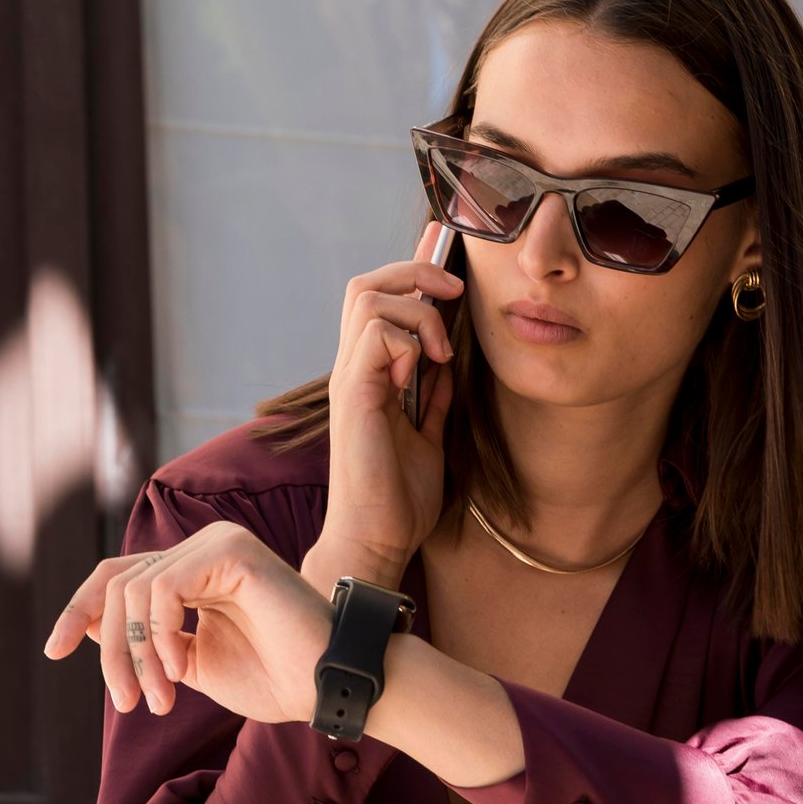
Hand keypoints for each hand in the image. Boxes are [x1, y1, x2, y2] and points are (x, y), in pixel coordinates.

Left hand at [41, 520, 332, 724]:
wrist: (325, 685)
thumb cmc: (273, 678)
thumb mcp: (189, 664)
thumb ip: (145, 644)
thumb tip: (85, 628)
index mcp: (195, 571)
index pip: (118, 577)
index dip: (79, 611)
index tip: (53, 651)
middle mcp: (205, 548)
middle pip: (117, 584)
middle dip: (110, 651)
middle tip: (129, 703)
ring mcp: (219, 544)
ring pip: (133, 588)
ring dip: (136, 656)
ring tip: (162, 698)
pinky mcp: (231, 551)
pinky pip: (162, 588)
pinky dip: (157, 635)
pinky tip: (178, 668)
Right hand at [324, 223, 463, 572]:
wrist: (376, 540)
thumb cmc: (397, 499)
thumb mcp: (429, 438)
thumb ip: (433, 400)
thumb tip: (445, 367)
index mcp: (370, 377)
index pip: (380, 301)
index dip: (413, 270)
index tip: (451, 263)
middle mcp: (354, 370)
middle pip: (366, 285)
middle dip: (414, 271)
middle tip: (453, 294)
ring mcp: (349, 380)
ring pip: (368, 297)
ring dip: (416, 313)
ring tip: (440, 354)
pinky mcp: (353, 395)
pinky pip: (373, 334)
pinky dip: (405, 342)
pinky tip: (418, 377)